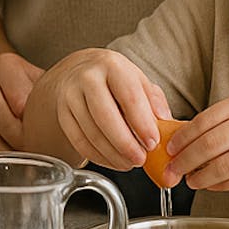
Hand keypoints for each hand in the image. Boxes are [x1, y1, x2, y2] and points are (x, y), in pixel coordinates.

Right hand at [0, 52, 43, 158]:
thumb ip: (53, 101)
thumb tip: (72, 127)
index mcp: (6, 65)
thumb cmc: (34, 93)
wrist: (10, 88)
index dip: (29, 121)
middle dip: (13, 137)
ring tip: (18, 164)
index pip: (16, 96)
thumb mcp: (47, 89)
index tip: (41, 137)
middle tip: (31, 153)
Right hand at [21, 48, 168, 170]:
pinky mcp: (62, 114)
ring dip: (112, 154)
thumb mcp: (138, 80)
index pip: (129, 97)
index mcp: (112, 65)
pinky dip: (97, 156)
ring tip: (129, 163)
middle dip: (125, 144)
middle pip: (105, 116)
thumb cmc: (115, 79)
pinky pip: (78, 141)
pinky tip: (112, 160)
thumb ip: (154, 100)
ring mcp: (70, 96)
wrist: (80, 71)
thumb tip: (165, 122)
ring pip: (91, 132)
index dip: (142, 123)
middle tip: (140, 159)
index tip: (153, 143)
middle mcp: (87, 77)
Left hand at [171, 90, 228, 190]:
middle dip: (185, 159)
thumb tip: (186, 137)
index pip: (204, 120)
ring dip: (201, 176)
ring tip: (191, 180)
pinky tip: (212, 185)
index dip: (182, 138)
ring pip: (222, 165)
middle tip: (173, 169)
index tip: (169, 148)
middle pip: (208, 143)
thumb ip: (225, 120)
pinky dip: (220, 185)